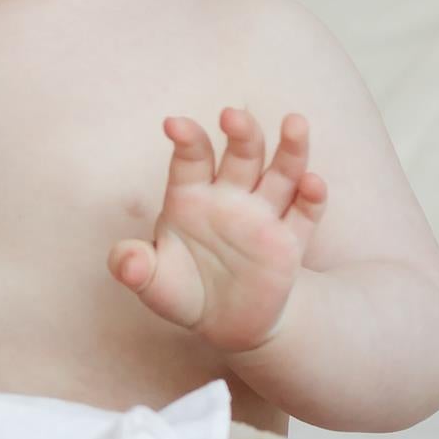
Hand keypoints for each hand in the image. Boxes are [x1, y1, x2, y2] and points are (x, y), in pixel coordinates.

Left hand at [108, 108, 328, 352]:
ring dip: (290, 149)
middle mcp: (229, 198)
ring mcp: (262, 216)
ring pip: (281, 174)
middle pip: (241, 156)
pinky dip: (312, 197)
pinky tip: (313, 182)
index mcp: (190, 197)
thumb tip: (126, 263)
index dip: (186, 140)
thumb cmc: (182, 291)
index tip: (173, 124)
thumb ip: (134, 266)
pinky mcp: (289, 241)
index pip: (191, 160)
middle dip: (241, 134)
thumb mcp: (151, 282)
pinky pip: (305, 214)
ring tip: (295, 123)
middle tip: (232, 115)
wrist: (224, 323)